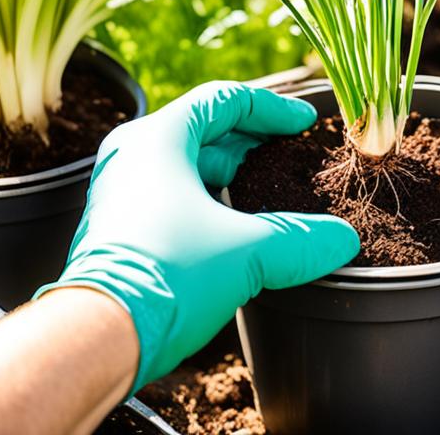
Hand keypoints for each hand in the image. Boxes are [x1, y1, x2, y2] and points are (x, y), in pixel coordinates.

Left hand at [36, 82, 358, 390]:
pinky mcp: (123, 229)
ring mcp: (123, 194)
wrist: (96, 338)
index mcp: (158, 139)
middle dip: (255, 143)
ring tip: (274, 192)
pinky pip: (177, 198)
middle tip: (293, 155)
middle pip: (207, 132)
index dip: (273, 108)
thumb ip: (301, 239)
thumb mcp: (249, 251)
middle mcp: (134, 157)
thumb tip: (343, 240)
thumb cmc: (166, 275)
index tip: (305, 123)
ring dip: (235, 176)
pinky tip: (242, 228)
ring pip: (191, 168)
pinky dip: (213, 202)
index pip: (225, 100)